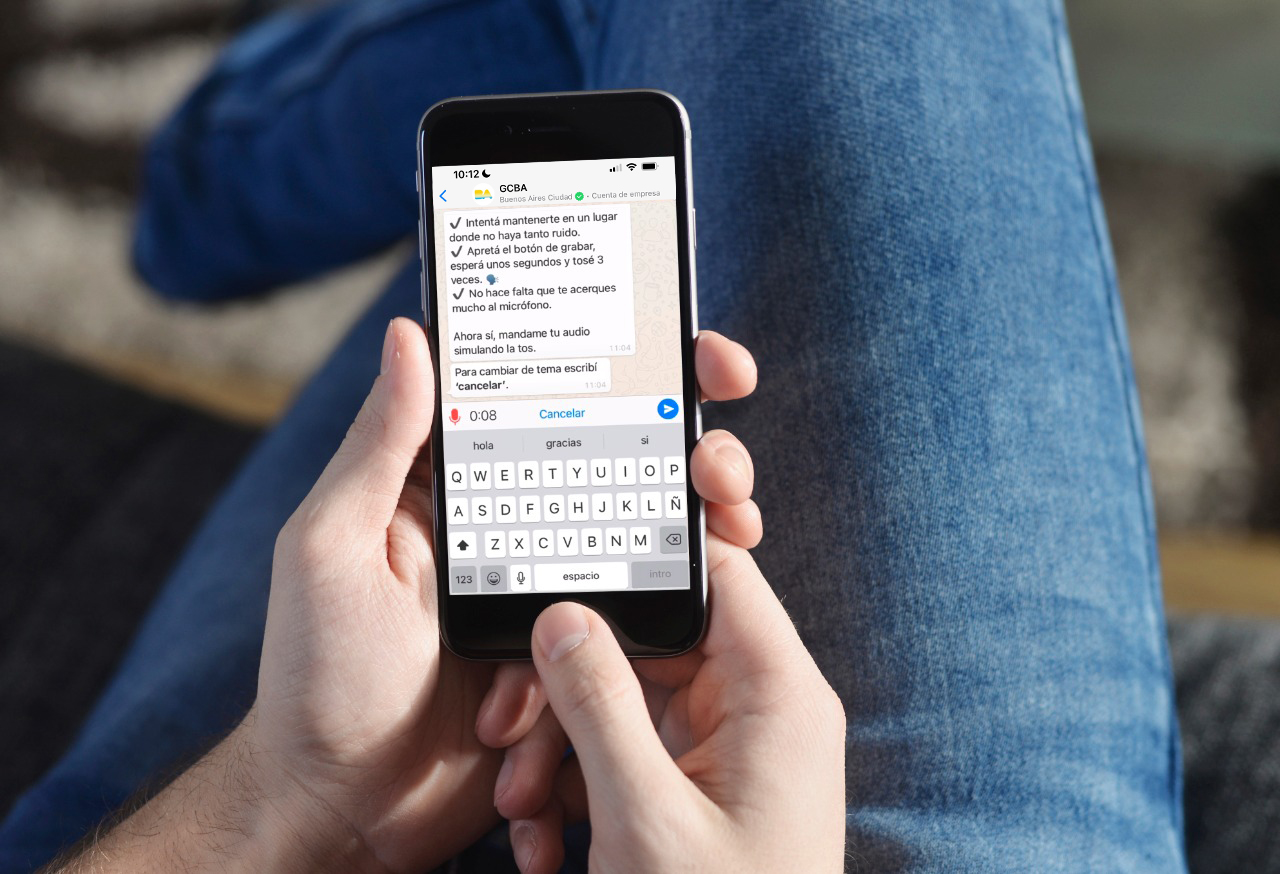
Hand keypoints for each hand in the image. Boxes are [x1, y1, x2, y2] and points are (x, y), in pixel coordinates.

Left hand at [47, 321, 763, 872]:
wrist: (348, 811)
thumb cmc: (316, 677)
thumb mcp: (332, 547)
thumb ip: (379, 446)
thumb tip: (411, 335)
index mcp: (459, 488)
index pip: (554, 403)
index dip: (630, 370)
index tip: (694, 354)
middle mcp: (517, 530)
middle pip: (625, 467)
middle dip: (694, 450)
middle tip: (722, 462)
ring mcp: (553, 595)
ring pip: (650, 543)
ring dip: (705, 527)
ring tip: (731, 527)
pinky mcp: (577, 658)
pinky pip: (638, 630)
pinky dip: (665, 626)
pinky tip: (672, 632)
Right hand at [477, 545, 846, 872]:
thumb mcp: (646, 816)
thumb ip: (600, 705)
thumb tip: (563, 616)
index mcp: (775, 693)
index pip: (720, 575)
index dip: (649, 553)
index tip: (572, 553)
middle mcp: (755, 708)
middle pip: (648, 641)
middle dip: (568, 683)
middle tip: (506, 725)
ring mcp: (722, 749)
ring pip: (622, 699)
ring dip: (558, 746)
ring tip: (518, 809)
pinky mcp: (692, 787)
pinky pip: (623, 752)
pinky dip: (576, 787)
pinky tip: (542, 843)